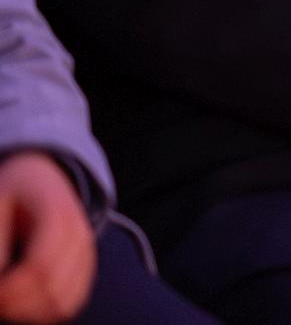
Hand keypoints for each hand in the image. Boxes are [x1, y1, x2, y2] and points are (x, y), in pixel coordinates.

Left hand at [0, 151, 95, 324]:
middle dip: (16, 306)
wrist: (43, 175)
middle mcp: (80, 233)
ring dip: (30, 313)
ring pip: (63, 302)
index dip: (11, 290)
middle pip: (52, 289)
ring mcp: (87, 251)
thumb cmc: (13, 192)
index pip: (39, 266)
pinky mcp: (86, 266)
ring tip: (7, 303)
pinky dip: (45, 312)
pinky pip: (71, 303)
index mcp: (58, 211)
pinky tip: (24, 304)